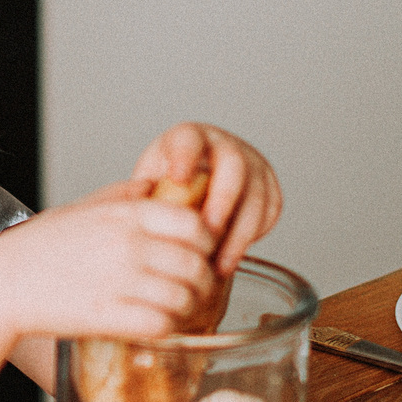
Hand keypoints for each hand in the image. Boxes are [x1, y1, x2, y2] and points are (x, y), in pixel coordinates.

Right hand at [0, 189, 216, 344]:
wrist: (1, 283)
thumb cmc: (37, 247)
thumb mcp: (81, 207)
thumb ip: (122, 195)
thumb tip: (152, 185)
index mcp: (125, 216)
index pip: (195, 225)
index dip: (206, 243)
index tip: (199, 254)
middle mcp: (129, 245)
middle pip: (196, 264)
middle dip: (202, 280)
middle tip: (196, 289)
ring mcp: (121, 282)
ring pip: (185, 298)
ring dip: (188, 308)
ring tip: (177, 311)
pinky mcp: (110, 317)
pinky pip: (162, 325)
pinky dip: (167, 329)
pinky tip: (158, 327)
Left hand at [132, 122, 282, 274]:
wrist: (192, 194)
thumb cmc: (165, 191)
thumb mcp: (147, 185)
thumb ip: (141, 195)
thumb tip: (132, 214)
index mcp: (189, 138)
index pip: (189, 139)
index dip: (185, 156)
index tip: (177, 179)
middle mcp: (223, 145)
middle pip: (233, 164)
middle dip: (222, 199)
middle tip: (208, 231)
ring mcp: (251, 164)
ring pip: (256, 193)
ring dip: (240, 231)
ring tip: (220, 263)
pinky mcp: (268, 187)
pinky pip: (270, 210)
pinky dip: (253, 236)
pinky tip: (231, 258)